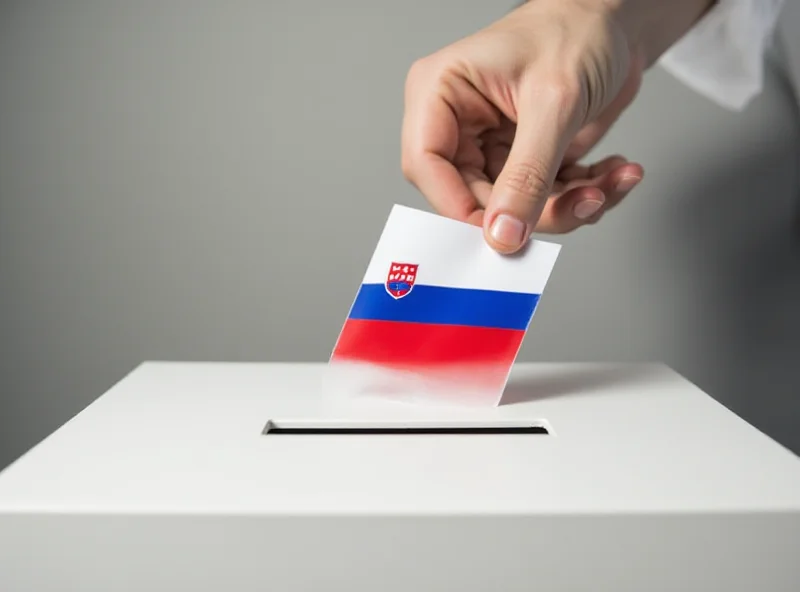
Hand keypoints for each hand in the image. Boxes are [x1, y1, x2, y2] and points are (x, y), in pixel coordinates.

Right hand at [401, 0, 645, 252]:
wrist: (616, 19)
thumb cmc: (576, 29)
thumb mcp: (553, 102)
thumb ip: (527, 175)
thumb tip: (503, 234)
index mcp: (441, 94)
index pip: (426, 166)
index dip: (459, 207)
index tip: (503, 233)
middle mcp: (460, 124)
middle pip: (476, 198)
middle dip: (537, 210)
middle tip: (586, 202)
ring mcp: (493, 145)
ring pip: (515, 208)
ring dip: (570, 205)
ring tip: (610, 184)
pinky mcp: (526, 159)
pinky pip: (546, 199)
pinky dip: (585, 194)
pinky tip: (615, 174)